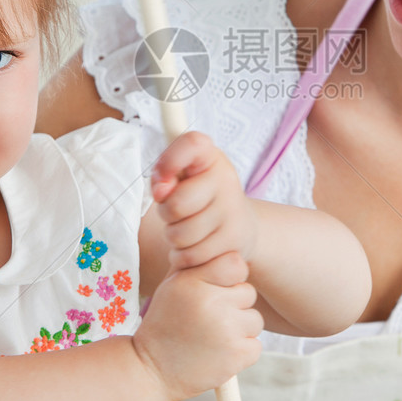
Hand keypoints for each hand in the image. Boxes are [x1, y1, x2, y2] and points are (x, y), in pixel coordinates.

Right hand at [132, 252, 262, 400]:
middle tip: (208, 320)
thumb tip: (225, 245)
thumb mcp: (172, 286)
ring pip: (255, 320)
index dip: (229, 278)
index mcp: (193, 281)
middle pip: (248, 293)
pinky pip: (256, 345)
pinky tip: (218, 354)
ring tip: (212, 338)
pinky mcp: (237, 355)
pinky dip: (241, 351)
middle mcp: (211, 302)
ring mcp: (226, 330)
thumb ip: (198, 265)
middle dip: (233, 306)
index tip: (216, 291)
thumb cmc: (164, 324)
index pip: (236, 264)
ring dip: (239, 330)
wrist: (150, 370)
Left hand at [151, 132, 256, 270]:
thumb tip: (161, 191)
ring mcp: (233, 211)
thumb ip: (164, 176)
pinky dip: (185, 257)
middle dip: (166, 214)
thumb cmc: (199, 197)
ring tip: (186, 230)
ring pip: (181, 235)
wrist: (240, 226)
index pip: (192, 143)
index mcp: (210, 156)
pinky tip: (194, 247)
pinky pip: (192, 256)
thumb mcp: (182, 178)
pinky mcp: (235, 241)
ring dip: (174, 239)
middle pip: (176, 204)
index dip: (169, 161)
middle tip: (175, 214)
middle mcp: (226, 179)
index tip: (162, 177)